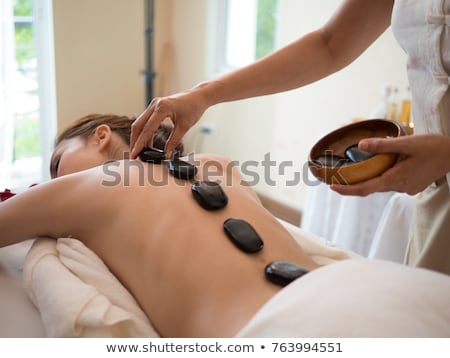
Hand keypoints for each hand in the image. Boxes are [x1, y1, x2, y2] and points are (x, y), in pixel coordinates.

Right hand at [130, 88, 208, 158]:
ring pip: (140, 123)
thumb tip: (166, 155)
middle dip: (135, 141)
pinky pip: (146, 121)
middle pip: (138, 125)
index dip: (139, 144)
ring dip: (139, 137)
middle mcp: (154, 105)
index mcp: (162, 108)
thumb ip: (174, 141)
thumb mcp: (184, 127)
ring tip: (140, 152)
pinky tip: (148, 144)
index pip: (147, 129)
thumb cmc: (194, 109)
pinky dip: (145, 133)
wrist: (198, 96)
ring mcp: (154, 105)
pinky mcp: (155, 107)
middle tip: (134, 156)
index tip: (134, 155)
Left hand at [330, 134, 449, 195]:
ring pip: (382, 184)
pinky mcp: (411, 186)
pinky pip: (391, 182)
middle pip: (371, 187)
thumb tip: (360, 144)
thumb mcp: (406, 143)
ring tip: (360, 167)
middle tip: (338, 175)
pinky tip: (385, 164)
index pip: (365, 189)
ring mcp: (406, 189)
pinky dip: (383, 175)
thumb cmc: (433, 147)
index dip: (347, 190)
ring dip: (371, 177)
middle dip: (355, 183)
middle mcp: (399, 188)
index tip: (332, 187)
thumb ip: (383, 145)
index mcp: (395, 179)